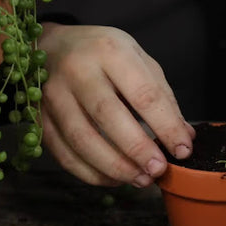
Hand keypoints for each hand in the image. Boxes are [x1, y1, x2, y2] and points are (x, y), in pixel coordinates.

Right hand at [38, 23, 194, 186]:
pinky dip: (90, 173)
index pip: (144, 93)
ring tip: (140, 180)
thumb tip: (185, 137)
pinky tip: (113, 179)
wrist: (53, 46)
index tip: (183, 150)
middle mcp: (78, 70)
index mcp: (111, 51)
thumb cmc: (104, 54)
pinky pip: (63, 152)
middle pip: (108, 116)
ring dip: (114, 167)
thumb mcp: (139, 60)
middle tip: (159, 170)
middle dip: (137, 149)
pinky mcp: (40, 117)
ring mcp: (53, 94)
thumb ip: (162, 96)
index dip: (166, 126)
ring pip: (82, 139)